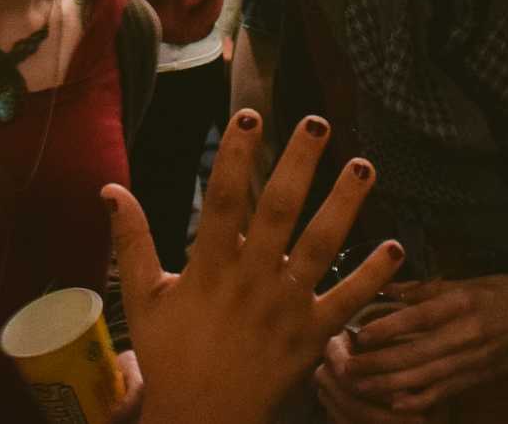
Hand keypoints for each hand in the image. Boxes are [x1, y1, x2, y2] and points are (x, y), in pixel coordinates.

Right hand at [111, 111, 402, 423]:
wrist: (201, 420)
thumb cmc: (170, 357)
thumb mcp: (142, 298)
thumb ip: (132, 241)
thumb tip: (110, 189)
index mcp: (209, 267)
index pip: (224, 198)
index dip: (238, 155)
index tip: (251, 114)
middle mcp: (251, 280)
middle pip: (279, 211)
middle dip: (299, 163)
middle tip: (319, 123)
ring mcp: (285, 308)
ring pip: (321, 246)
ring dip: (345, 205)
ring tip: (364, 165)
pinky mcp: (312, 336)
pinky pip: (348, 301)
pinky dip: (373, 275)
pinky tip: (397, 246)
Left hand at [320, 275, 507, 414]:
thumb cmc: (495, 294)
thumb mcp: (464, 281)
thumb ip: (424, 288)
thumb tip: (384, 288)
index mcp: (461, 304)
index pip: (420, 318)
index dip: (389, 328)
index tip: (359, 334)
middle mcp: (466, 335)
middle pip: (417, 353)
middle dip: (379, 363)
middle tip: (347, 366)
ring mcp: (472, 361)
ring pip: (425, 377)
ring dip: (389, 385)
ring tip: (359, 386)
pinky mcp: (476, 379)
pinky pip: (443, 392)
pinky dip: (419, 400)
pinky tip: (394, 403)